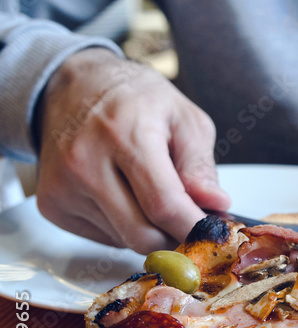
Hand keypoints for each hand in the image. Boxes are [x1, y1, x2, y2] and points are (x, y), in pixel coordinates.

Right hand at [36, 48, 229, 252]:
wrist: (75, 86)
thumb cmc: (135, 100)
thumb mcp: (185, 119)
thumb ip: (200, 166)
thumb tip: (216, 206)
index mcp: (124, 134)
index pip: (164, 205)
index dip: (195, 228)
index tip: (214, 235)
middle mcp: (86, 162)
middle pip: (142, 234)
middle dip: (175, 237)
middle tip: (191, 221)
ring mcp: (63, 186)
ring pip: (123, 240)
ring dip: (149, 230)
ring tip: (152, 194)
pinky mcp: (52, 204)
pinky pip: (102, 237)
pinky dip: (124, 227)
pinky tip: (125, 196)